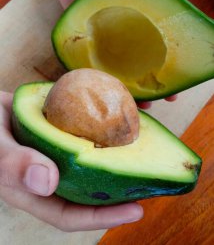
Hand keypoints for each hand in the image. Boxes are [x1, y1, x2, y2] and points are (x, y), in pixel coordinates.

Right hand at [0, 91, 142, 230]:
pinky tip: (122, 115)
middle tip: (151, 179)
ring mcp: (58, 152)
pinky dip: (105, 126)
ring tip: (144, 148)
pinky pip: (87, 132)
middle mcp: (52, 174)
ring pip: (91, 160)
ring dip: (117, 155)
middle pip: (89, 189)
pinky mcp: (62, 132)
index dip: (103, 216)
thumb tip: (48, 182)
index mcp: (35, 190)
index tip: (137, 209)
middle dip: (120, 188)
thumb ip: (14, 164)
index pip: (72, 213)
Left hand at [53, 0, 180, 105]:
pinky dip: (100, 77)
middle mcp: (129, 30)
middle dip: (152, 85)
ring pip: (121, 68)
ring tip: (131, 104)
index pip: (164, 46)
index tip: (176, 90)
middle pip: (144, 63)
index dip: (172, 69)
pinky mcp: (89, 40)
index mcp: (146, 15)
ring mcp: (109, 38)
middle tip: (158, 104)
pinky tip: (102, 91)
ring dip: (127, 87)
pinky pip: (96, 63)